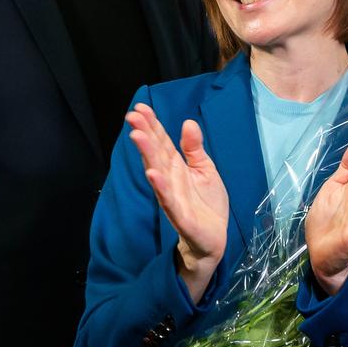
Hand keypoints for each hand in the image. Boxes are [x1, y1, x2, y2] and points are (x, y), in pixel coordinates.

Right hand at [126, 103, 228, 302]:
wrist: (215, 237)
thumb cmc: (207, 203)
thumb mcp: (205, 169)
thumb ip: (194, 148)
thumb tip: (188, 122)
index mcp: (176, 167)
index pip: (161, 142)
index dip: (152, 125)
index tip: (140, 108)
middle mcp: (170, 179)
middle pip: (155, 154)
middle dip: (144, 135)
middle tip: (132, 117)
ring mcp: (173, 197)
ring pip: (157, 173)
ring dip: (147, 155)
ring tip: (138, 137)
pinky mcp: (181, 216)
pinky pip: (169, 200)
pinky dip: (160, 187)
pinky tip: (152, 173)